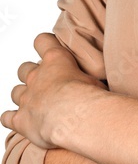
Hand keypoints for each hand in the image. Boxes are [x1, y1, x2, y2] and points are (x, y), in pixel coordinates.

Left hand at [1, 33, 106, 148]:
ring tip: (34, 104)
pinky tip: (18, 121)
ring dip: (22, 96)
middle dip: (30, 75)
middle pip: (24, 69)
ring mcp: (26, 98)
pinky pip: (6, 117)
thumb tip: (101, 81)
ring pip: (15, 92)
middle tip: (43, 84)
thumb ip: (90, 78)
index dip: (44, 44)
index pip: (42, 41)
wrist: (74, 117)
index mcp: (55, 61)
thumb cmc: (89, 98)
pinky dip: (10, 118)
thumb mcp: (96, 79)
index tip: (48, 49)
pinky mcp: (20, 119)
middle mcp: (37, 77)